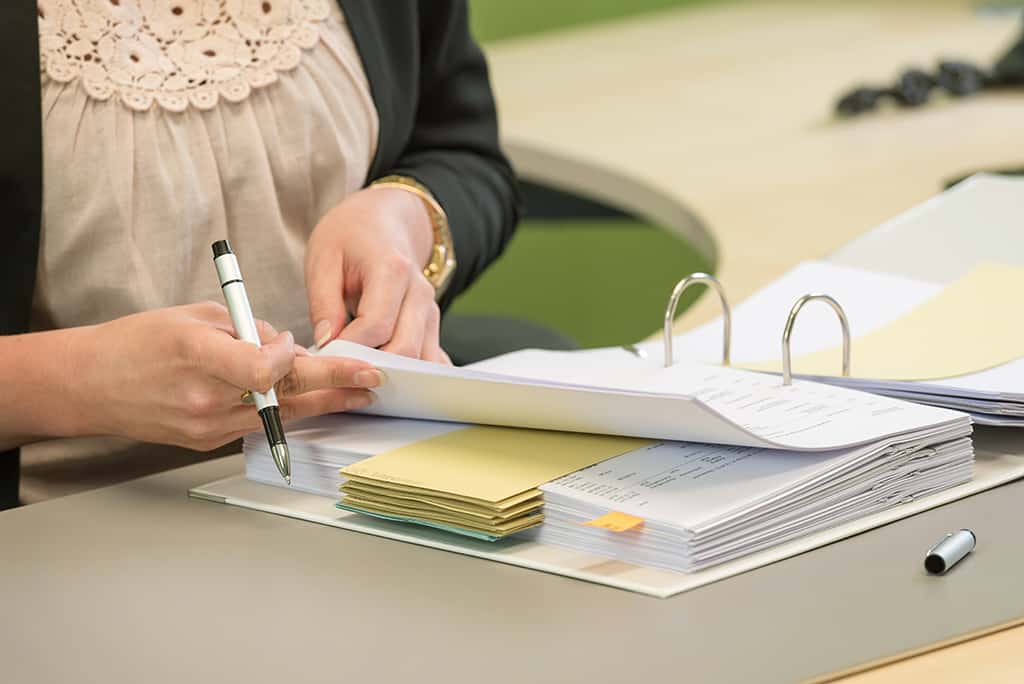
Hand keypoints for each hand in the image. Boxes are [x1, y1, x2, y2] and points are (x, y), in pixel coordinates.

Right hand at [70, 302, 383, 450]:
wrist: (89, 386)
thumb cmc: (138, 341)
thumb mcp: (194, 315)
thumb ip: (247, 329)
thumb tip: (289, 344)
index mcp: (198, 354)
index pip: (264, 368)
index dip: (291, 357)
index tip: (300, 344)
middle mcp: (205, 397)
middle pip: (284, 395)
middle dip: (335, 385)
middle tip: (373, 379)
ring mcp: (206, 426)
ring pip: (279, 415)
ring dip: (318, 401)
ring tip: (354, 392)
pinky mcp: (206, 441)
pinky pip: (257, 423)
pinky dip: (280, 408)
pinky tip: (300, 397)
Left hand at [305, 186, 450, 362]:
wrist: (384, 221)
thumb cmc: (350, 236)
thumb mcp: (323, 259)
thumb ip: (323, 303)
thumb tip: (326, 343)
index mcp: (393, 270)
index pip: (376, 325)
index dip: (350, 348)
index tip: (324, 357)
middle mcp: (420, 293)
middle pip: (406, 348)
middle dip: (372, 368)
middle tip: (339, 375)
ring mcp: (430, 311)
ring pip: (422, 359)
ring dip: (392, 375)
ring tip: (358, 379)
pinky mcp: (431, 325)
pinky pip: (431, 358)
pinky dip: (412, 375)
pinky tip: (389, 381)